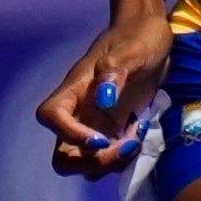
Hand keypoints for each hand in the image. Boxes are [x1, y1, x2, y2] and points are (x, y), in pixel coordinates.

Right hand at [34, 1, 173, 179]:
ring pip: (85, 162)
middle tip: (126, 148)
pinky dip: (124, 158)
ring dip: (111, 164)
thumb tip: (104, 99)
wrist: (150, 36)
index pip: (50, 117)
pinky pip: (109, 157)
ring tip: (137, 140)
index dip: (69, 134)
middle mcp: (79, 112)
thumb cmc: (138, 37)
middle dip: (91, 163)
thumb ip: (114, 71)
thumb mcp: (131, 50)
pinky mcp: (113, 130)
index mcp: (74, 89)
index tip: (101, 138)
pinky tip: (141, 138)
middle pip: (63, 155)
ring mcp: (95, 124)